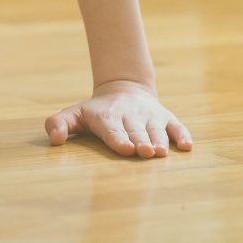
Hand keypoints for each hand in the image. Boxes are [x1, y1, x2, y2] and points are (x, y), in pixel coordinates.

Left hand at [43, 79, 194, 158]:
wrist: (124, 90)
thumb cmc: (96, 112)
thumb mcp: (74, 115)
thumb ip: (59, 124)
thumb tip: (55, 140)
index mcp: (108, 117)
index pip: (113, 130)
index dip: (119, 139)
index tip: (126, 148)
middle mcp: (131, 116)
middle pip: (136, 132)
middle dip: (141, 142)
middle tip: (145, 152)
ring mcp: (150, 116)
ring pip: (156, 130)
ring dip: (160, 140)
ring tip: (161, 151)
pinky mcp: (166, 117)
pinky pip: (177, 126)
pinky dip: (182, 135)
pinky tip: (187, 146)